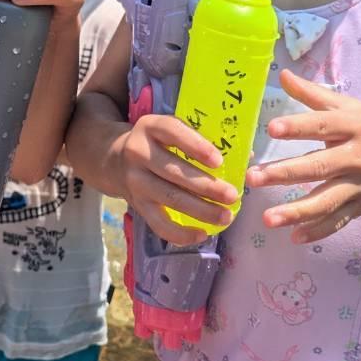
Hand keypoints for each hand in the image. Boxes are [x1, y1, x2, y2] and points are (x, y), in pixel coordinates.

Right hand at [113, 113, 237, 244]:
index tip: (219, 161)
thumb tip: (246, 156)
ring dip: (201, 210)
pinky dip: (180, 233)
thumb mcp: (170, 130)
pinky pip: (158, 223)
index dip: (195, 146)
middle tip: (232, 196)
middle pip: (174, 172)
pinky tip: (202, 233)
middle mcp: (138, 152)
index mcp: (150, 127)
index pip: (172, 132)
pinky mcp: (137, 205)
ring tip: (226, 216)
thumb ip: (202, 138)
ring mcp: (135, 181)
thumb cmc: (157, 143)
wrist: (114, 160)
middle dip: (206, 186)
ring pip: (170, 198)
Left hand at [245, 70, 360, 242]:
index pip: (323, 125)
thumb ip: (314, 95)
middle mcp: (356, 158)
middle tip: (253, 177)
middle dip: (285, 173)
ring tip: (267, 218)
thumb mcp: (353, 107)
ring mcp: (358, 185)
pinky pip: (338, 221)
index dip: (298, 126)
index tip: (271, 128)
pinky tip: (294, 237)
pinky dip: (318, 231)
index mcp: (354, 127)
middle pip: (319, 167)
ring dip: (297, 212)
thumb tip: (282, 75)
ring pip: (327, 201)